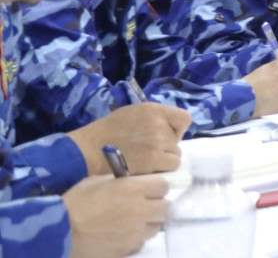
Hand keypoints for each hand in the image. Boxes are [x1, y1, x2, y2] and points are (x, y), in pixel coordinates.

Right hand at [63, 175, 168, 257]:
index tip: (148, 189)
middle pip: (165, 208)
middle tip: (143, 207)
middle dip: (157, 205)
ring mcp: (137, 232)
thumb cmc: (74, 203)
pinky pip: (141, 242)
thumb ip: (119, 182)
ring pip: (156, 227)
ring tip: (131, 223)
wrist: (58, 233)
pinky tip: (120, 236)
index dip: (156, 187)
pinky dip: (135, 239)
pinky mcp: (129, 249)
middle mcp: (141, 210)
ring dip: (148, 223)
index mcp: (134, 189)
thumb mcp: (96, 182)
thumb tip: (130, 183)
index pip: (163, 186)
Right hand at [69, 103, 189, 175]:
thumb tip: (171, 130)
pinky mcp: (154, 159)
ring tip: (145, 160)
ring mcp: (158, 141)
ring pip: (175, 154)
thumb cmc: (108, 133)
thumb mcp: (133, 114)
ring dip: (164, 159)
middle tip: (146, 151)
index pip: (185, 118)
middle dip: (165, 146)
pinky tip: (147, 168)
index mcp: (154, 110)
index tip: (165, 135)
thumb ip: (154, 118)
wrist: (89, 150)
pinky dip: (162, 169)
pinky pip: (171, 166)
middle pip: (177, 140)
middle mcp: (159, 123)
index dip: (177, 129)